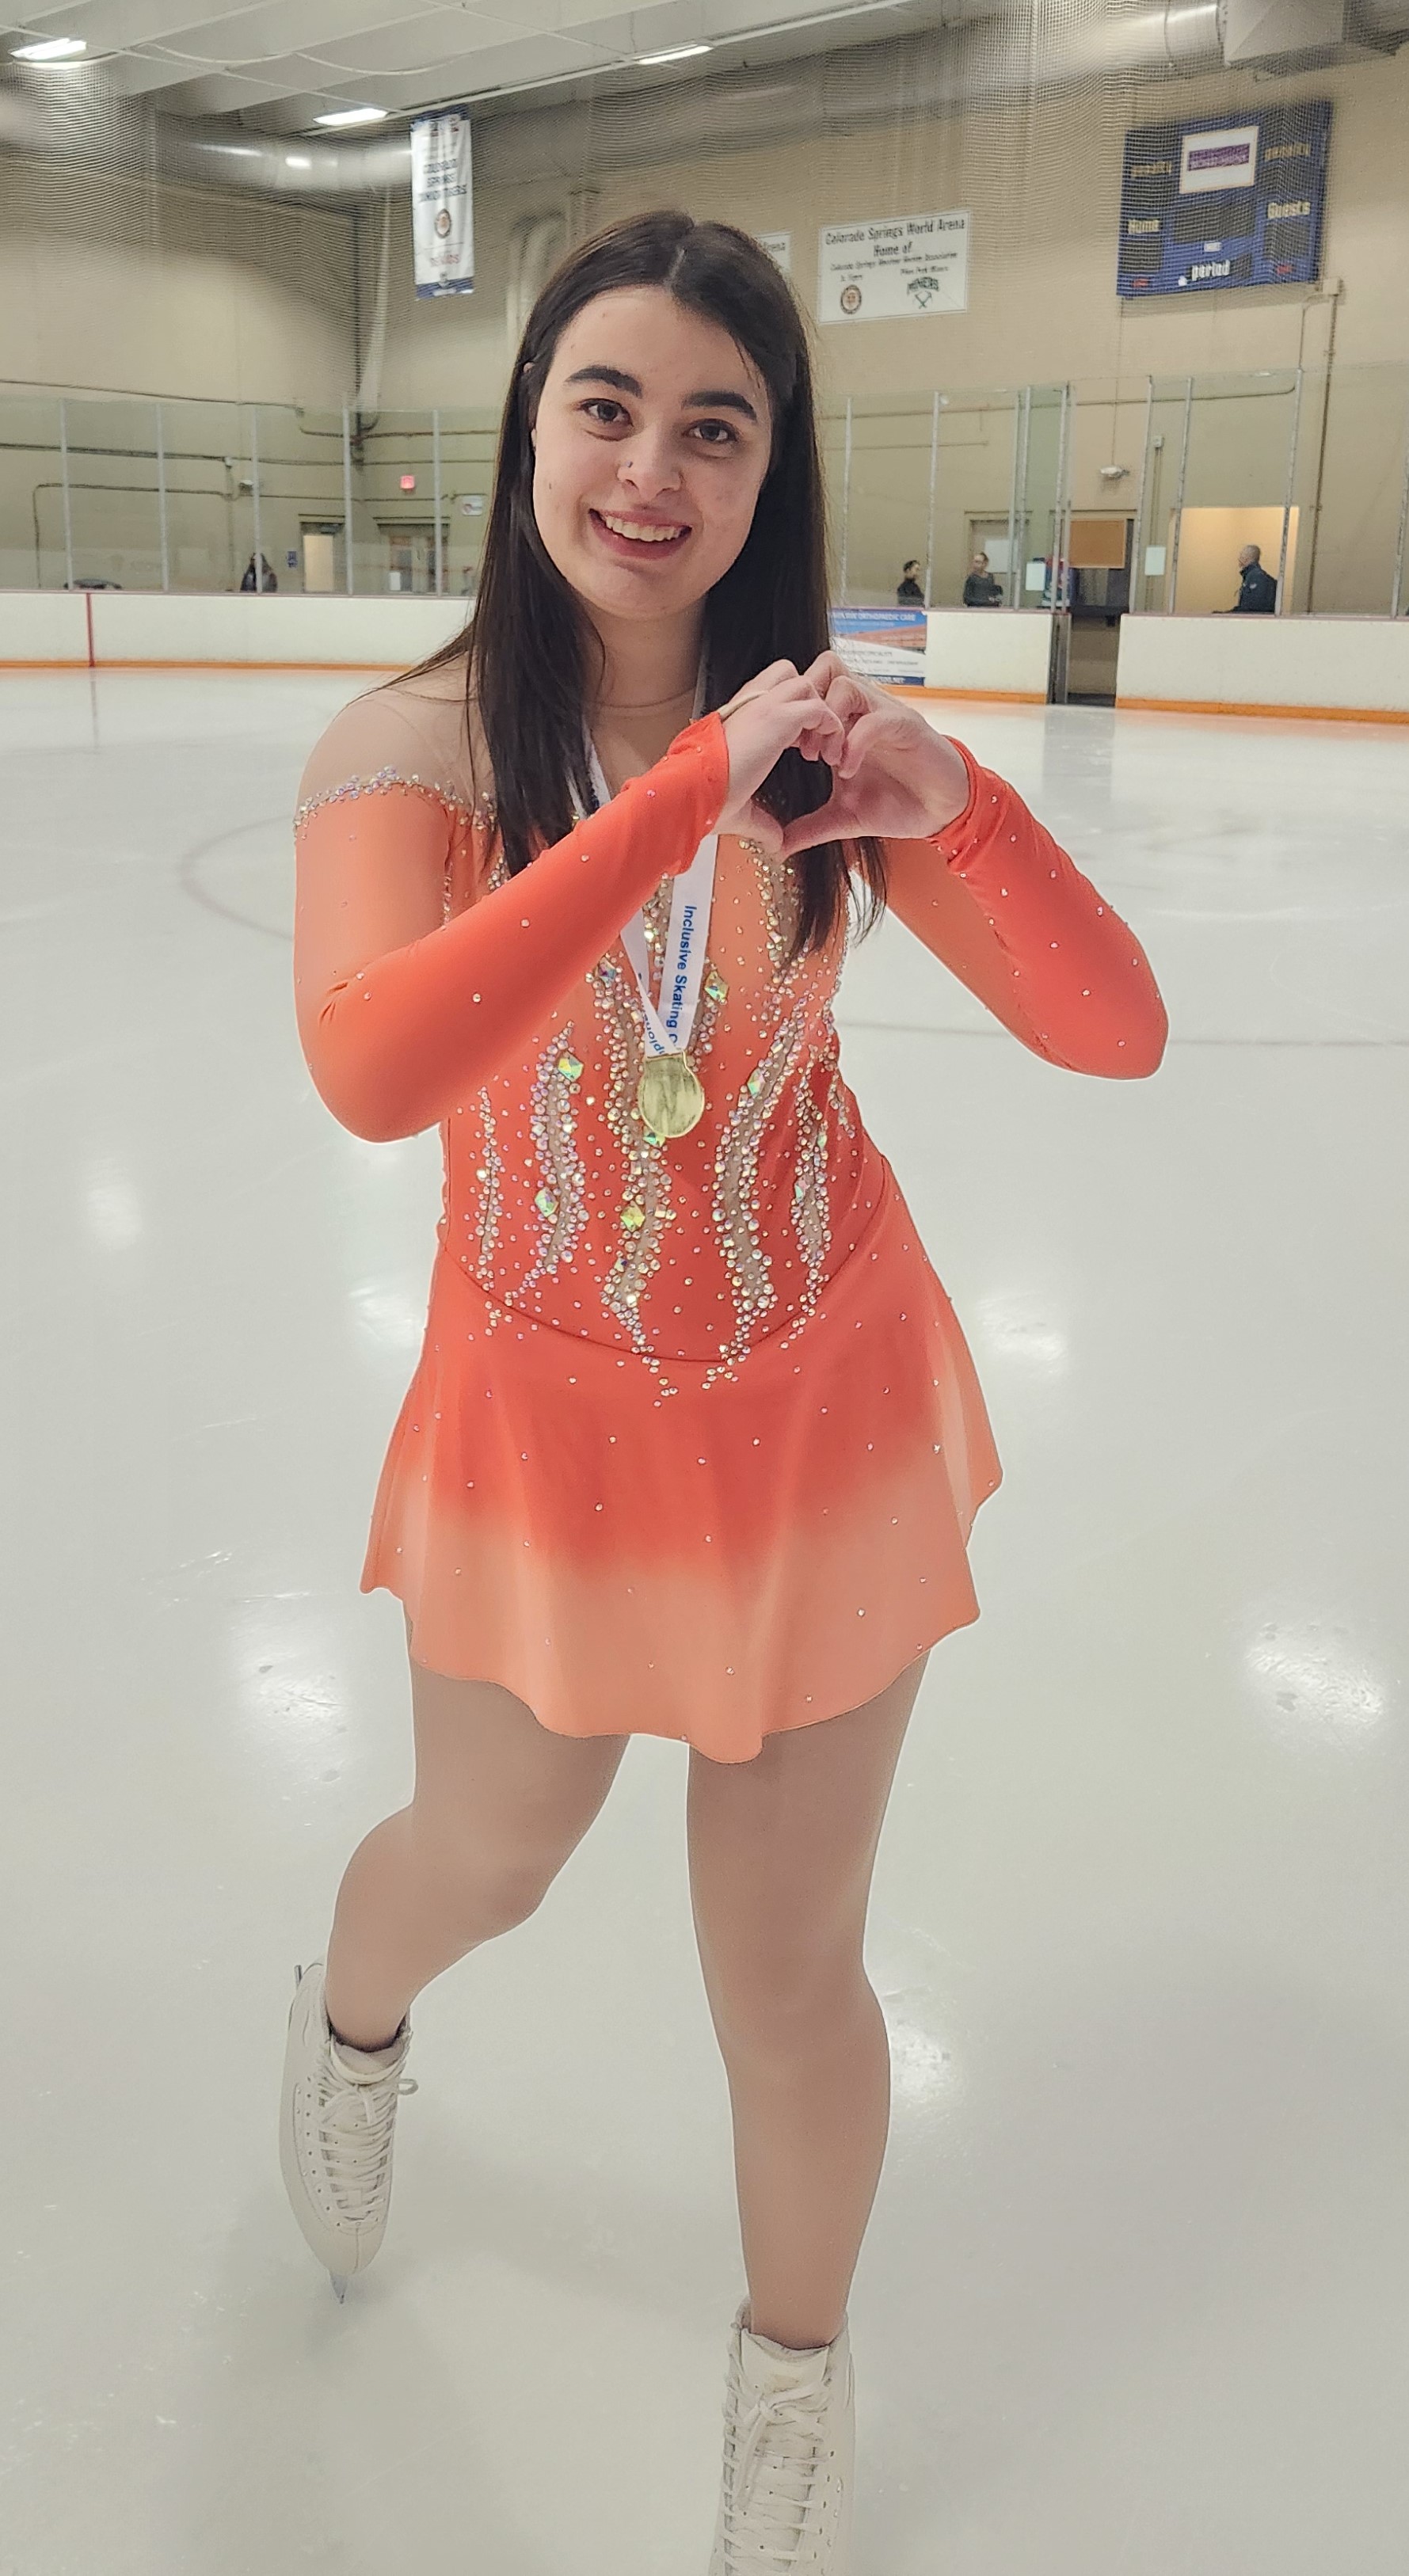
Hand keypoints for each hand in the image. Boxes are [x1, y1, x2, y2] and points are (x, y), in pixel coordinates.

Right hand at [714, 661, 845, 854]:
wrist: (691, 795)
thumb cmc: (705, 801)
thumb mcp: (740, 810)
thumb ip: (763, 821)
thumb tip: (777, 844)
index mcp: (737, 717)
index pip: (773, 691)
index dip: (793, 715)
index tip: (799, 749)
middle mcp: (750, 704)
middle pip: (792, 677)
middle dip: (810, 704)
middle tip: (813, 745)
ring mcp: (763, 706)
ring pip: (808, 685)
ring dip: (823, 716)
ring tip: (823, 753)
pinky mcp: (777, 717)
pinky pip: (819, 706)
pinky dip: (831, 727)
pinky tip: (825, 757)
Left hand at [775, 653, 970, 856]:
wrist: (942, 811)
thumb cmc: (898, 805)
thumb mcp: (844, 818)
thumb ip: (811, 827)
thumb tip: (778, 848)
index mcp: (846, 722)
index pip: (811, 687)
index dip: (793, 712)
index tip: (785, 750)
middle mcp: (864, 710)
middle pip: (825, 669)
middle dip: (808, 707)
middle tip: (804, 749)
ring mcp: (885, 713)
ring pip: (846, 685)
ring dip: (830, 723)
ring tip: (827, 761)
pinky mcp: (907, 725)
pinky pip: (875, 718)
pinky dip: (855, 743)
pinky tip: (849, 771)